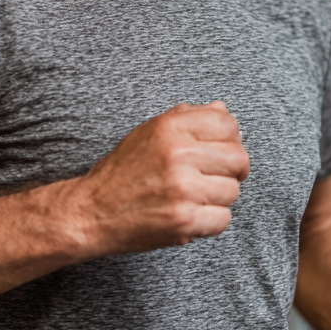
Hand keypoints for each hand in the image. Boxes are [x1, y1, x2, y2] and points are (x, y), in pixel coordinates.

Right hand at [71, 101, 248, 255]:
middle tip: (213, 178)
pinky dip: (209, 221)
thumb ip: (186, 117)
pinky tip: (189, 215)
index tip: (220, 151)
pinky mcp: (183, 220)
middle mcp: (178, 154)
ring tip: (193, 197)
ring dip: (217, 198)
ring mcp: (182, 189)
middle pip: (239, 159)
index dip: (230, 139)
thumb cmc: (121, 173)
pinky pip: (223, 219)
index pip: (228, 123)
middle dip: (231, 170)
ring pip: (232, 191)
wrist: (92, 211)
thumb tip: (221, 108)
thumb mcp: (149, 132)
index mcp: (170, 127)